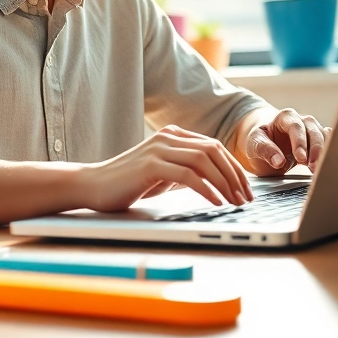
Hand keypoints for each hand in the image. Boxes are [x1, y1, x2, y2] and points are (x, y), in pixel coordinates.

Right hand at [76, 126, 252, 212]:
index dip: (234, 168)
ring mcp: (159, 149)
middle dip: (234, 175)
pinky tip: (216, 202)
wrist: (92, 185)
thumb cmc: (127, 183)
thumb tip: (216, 183)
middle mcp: (168, 137)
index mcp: (173, 136)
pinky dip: (206, 189)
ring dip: (225, 183)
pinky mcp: (150, 165)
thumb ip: (185, 171)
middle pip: (214, 151)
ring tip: (234, 202)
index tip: (246, 188)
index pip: (214, 147)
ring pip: (204, 160)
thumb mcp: (162, 174)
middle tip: (246, 197)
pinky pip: (187, 175)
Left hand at [234, 108, 330, 175]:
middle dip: (315, 150)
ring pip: (324, 137)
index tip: (301, 159)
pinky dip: (329, 154)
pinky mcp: (318, 140)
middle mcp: (301, 120)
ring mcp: (312, 129)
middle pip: (314, 131)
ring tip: (317, 170)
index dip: (300, 143)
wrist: (265, 141)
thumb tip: (278, 161)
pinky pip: (329, 143)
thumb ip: (265, 150)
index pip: (296, 127)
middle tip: (312, 168)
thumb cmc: (259, 139)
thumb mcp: (254, 143)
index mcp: (285, 117)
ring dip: (324, 154)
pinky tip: (325, 166)